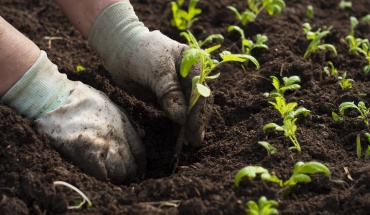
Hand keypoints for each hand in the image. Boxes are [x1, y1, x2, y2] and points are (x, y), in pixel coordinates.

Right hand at [35, 82, 145, 182]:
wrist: (58, 100)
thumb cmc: (83, 100)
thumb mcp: (111, 105)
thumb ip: (128, 120)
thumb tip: (143, 135)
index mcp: (124, 125)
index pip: (140, 151)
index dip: (140, 165)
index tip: (139, 173)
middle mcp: (117, 137)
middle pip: (131, 165)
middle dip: (130, 175)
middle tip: (125, 180)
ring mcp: (103, 146)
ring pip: (119, 173)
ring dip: (117, 179)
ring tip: (113, 181)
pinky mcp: (87, 153)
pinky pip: (102, 174)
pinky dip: (104, 179)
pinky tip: (101, 179)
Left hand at [88, 2, 212, 146]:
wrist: (121, 49)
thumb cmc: (141, 54)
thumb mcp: (157, 71)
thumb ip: (170, 93)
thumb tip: (182, 118)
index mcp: (195, 64)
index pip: (200, 92)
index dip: (198, 113)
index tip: (193, 132)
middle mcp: (192, 76)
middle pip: (199, 102)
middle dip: (196, 122)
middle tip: (192, 142)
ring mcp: (181, 87)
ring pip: (190, 109)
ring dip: (188, 125)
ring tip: (186, 143)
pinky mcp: (170, 96)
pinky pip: (178, 112)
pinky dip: (178, 124)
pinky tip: (178, 136)